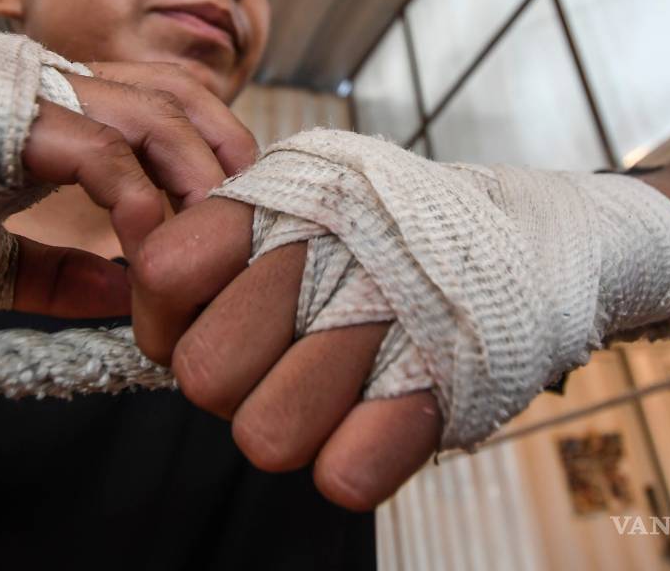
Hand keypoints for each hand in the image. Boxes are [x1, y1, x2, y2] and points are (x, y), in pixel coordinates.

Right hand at [0, 62, 258, 326]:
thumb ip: (59, 272)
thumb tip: (126, 296)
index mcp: (42, 114)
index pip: (157, 101)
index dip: (210, 146)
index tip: (243, 209)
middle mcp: (40, 90)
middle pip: (175, 94)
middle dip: (227, 156)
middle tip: (260, 225)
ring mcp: (17, 98)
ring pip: (150, 112)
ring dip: (198, 177)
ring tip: (223, 241)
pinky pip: (94, 148)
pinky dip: (135, 198)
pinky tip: (149, 249)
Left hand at [130, 197, 441, 510]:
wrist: (520, 240)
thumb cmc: (384, 231)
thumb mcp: (300, 195)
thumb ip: (220, 238)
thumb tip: (149, 284)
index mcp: (277, 202)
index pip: (163, 274)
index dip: (168, 321)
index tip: (202, 323)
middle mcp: (324, 250)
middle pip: (204, 375)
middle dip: (232, 384)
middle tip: (278, 361)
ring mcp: (383, 316)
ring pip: (265, 437)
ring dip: (292, 425)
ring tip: (331, 387)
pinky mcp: (436, 386)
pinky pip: (347, 475)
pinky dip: (353, 462)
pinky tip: (373, 420)